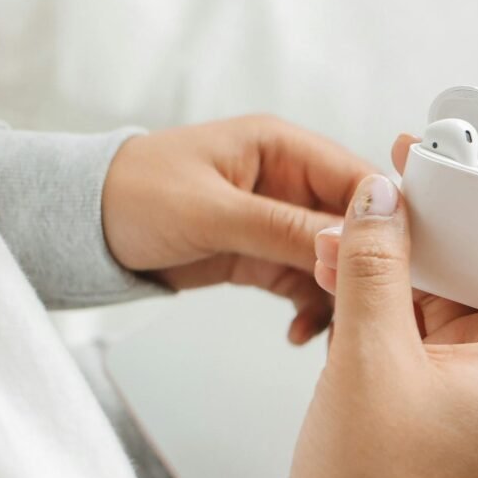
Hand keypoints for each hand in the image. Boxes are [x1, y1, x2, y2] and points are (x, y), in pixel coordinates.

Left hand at [101, 115, 374, 342]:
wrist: (84, 229)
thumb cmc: (131, 193)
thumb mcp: (212, 211)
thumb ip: (283, 226)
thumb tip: (350, 237)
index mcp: (282, 147)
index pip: (356, 178)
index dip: (382, 219)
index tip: (393, 260)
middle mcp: (288, 181)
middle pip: (354, 225)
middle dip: (359, 266)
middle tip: (356, 302)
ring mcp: (279, 220)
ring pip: (335, 260)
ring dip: (337, 295)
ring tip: (325, 328)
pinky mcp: (265, 253)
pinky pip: (307, 282)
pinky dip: (311, 308)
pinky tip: (299, 329)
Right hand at [288, 118, 477, 477]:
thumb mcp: (372, 364)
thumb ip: (375, 270)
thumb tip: (380, 198)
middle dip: (472, 196)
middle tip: (436, 153)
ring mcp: (465, 362)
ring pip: (453, 273)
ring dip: (415, 235)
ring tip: (377, 195)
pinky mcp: (425, 370)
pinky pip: (414, 303)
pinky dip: (384, 274)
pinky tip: (344, 252)